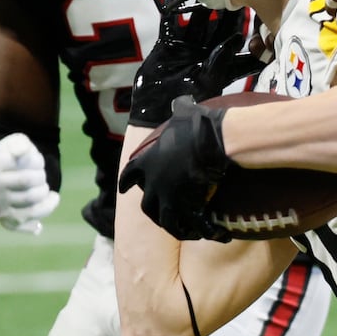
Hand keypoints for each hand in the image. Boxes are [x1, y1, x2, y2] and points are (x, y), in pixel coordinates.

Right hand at [0, 132, 60, 233]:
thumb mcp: (16, 141)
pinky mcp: (4, 218)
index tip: (36, 159)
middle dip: (42, 177)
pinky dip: (36, 221)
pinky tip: (45, 213)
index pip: (24, 165)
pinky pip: (22, 224)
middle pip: (28, 186)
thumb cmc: (13, 154)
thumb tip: (21, 151)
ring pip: (29, 208)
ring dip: (44, 195)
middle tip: (40, 174)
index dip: (37, 162)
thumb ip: (20, 143)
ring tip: (44, 188)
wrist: (0, 169)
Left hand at [118, 96, 232, 240]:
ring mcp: (167, 197)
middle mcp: (153, 183)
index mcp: (147, 161)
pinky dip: (202, 231)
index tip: (122, 189)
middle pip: (147, 205)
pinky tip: (213, 234)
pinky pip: (191, 226)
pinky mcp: (185, 207)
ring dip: (177, 228)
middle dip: (154, 211)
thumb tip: (181, 100)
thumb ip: (179, 109)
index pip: (129, 174)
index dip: (126, 181)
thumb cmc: (196, 125)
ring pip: (166, 221)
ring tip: (190, 231)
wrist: (210, 142)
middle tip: (163, 215)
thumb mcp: (184, 113)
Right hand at [130, 0, 265, 127]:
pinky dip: (171, 6)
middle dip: (232, 14)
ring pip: (199, 22)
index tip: (267, 24)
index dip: (255, 40)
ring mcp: (187, 49)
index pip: (242, 52)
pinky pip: (170, 21)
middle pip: (222, 30)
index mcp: (221, 67)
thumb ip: (222, 60)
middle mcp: (206, 55)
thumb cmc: (186, 102)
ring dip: (205, 6)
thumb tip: (240, 37)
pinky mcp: (168, 45)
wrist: (154, 112)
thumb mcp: (208, 81)